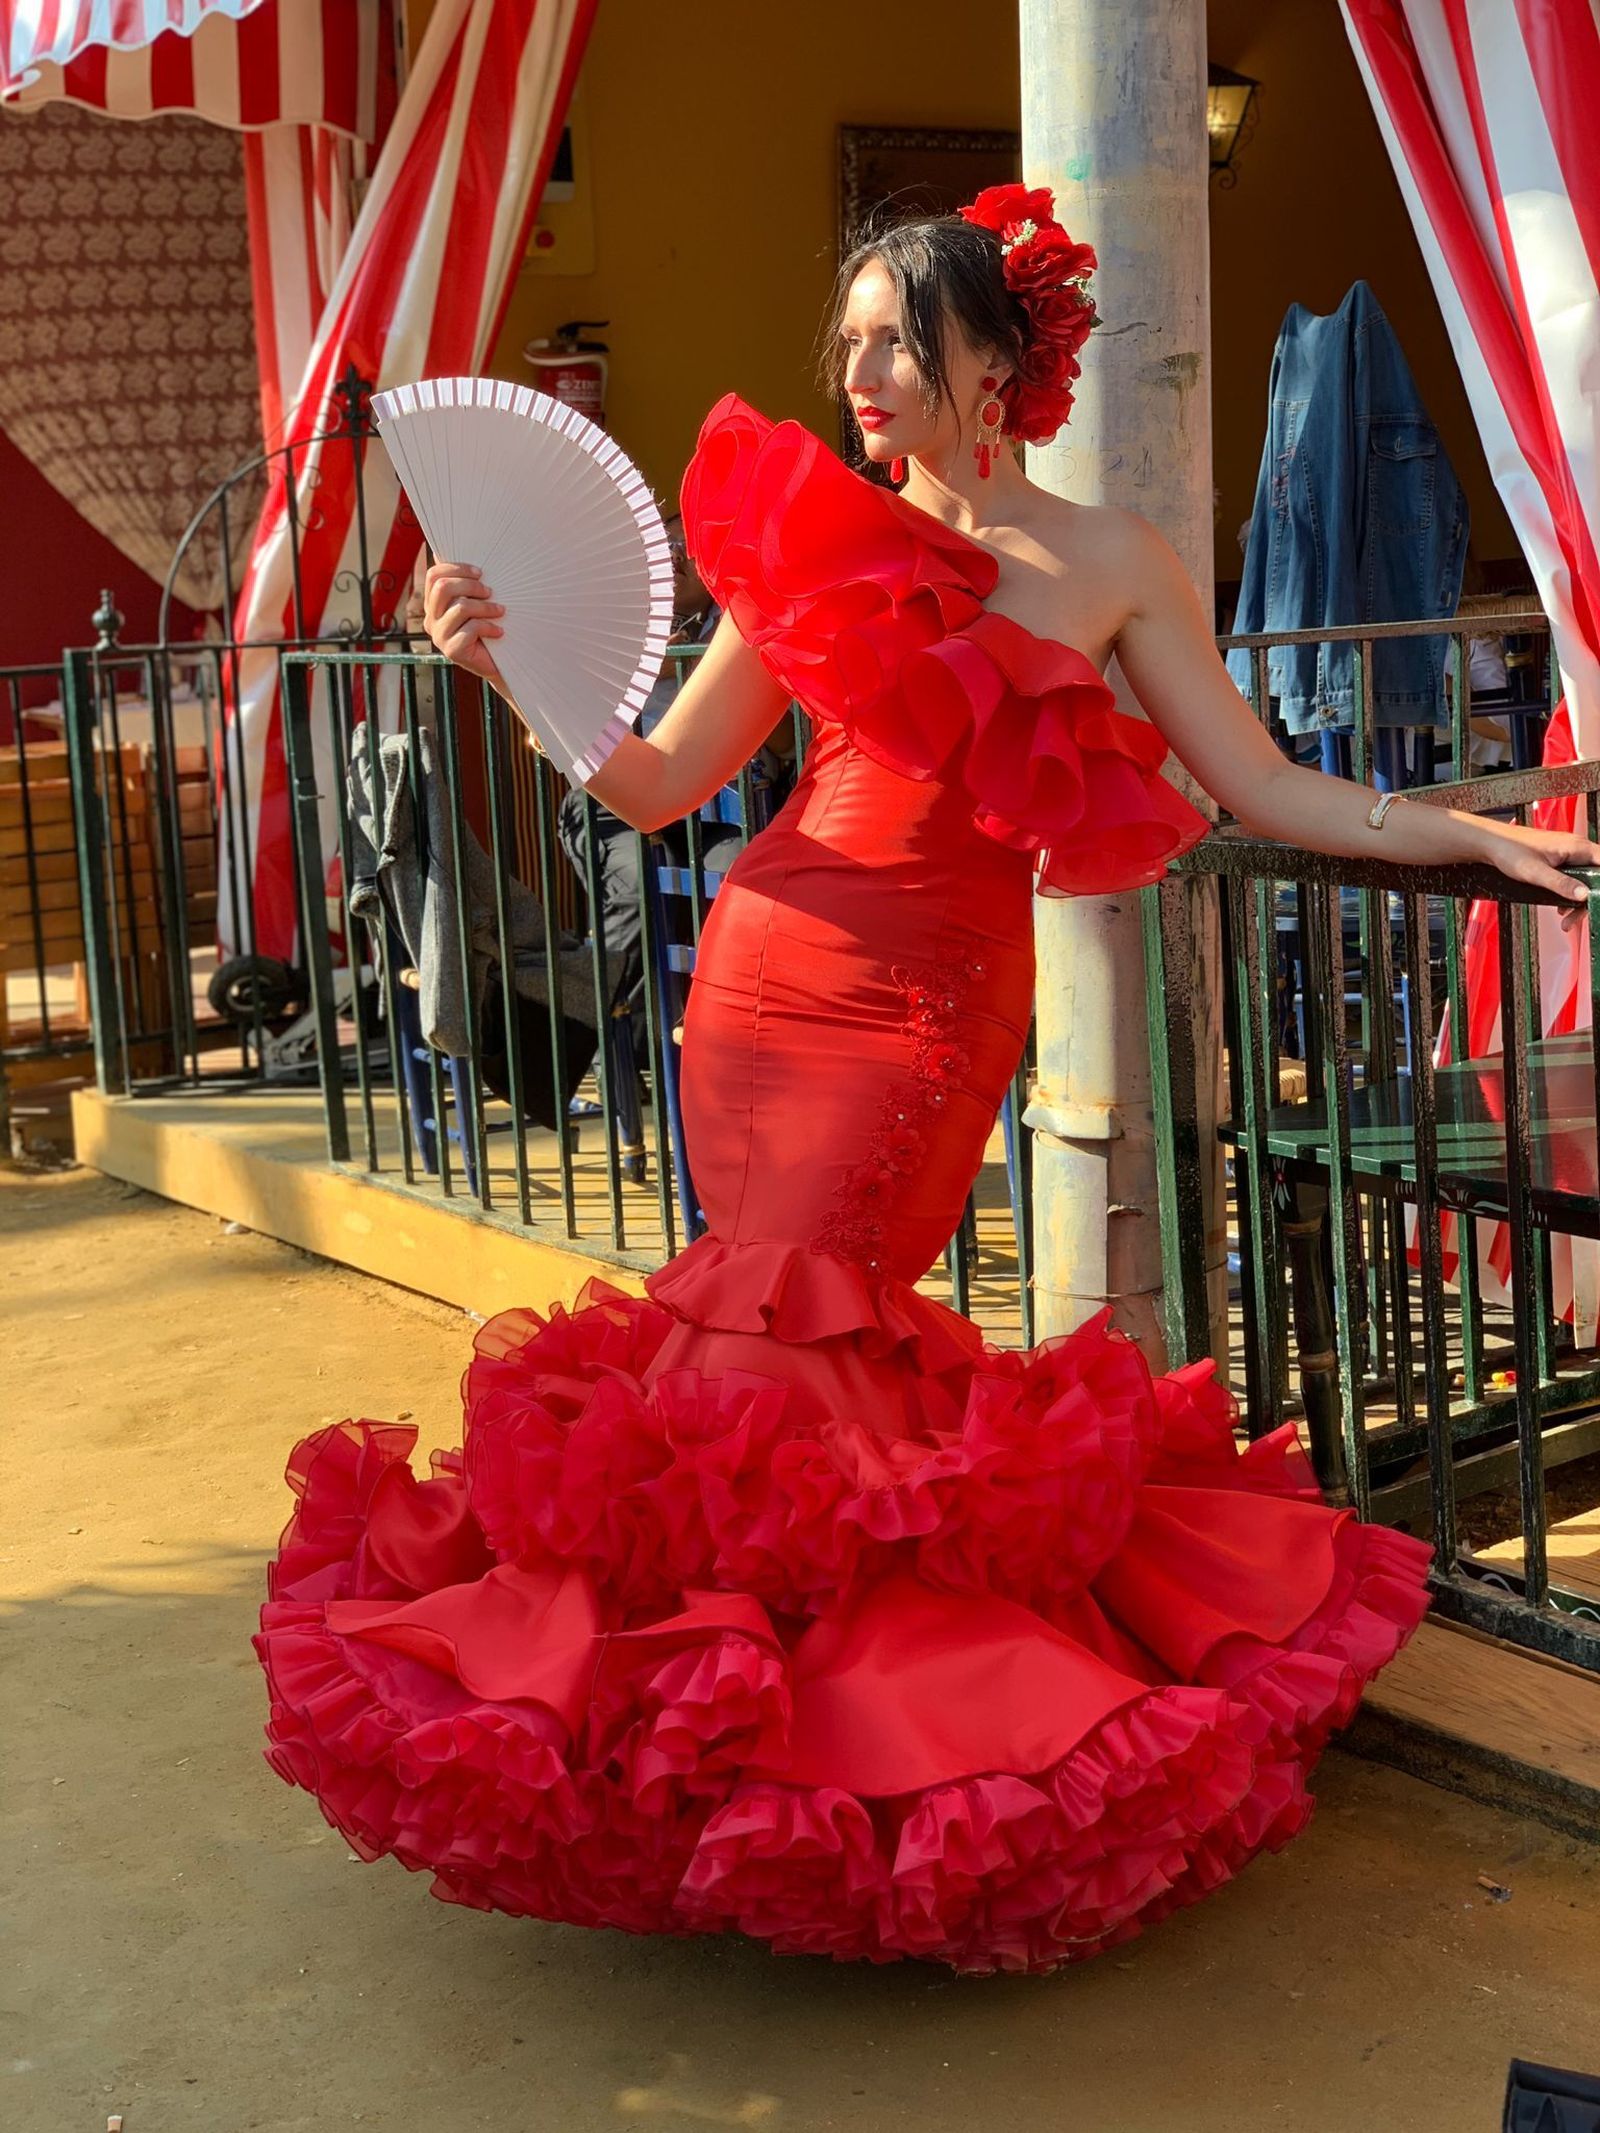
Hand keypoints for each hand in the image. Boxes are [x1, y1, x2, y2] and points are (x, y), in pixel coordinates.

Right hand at [422, 560, 506, 690]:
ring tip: (500, 611)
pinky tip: (499, 631)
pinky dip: (489, 627)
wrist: (499, 664)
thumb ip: (468, 583)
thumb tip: (464, 555)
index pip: (434, 575)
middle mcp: (432, 619)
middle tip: (490, 592)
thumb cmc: (489, 628)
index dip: (456, 568)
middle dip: (470, 585)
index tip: (480, 573)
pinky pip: (470, 629)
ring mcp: (439, 636)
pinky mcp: (451, 651)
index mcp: (434, 604)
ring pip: (460, 607)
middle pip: (443, 588)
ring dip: (485, 607)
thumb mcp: (477, 602)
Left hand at [1464, 813, 1599, 930]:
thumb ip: (1561, 884)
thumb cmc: (1509, 851)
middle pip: (1597, 876)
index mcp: (1576, 846)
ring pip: (1585, 880)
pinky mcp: (1560, 860)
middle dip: (1589, 900)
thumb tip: (1584, 895)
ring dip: (1578, 900)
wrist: (1490, 844)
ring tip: (1566, 920)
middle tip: (1575, 919)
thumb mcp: (1536, 873)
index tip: (1597, 902)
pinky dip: (1569, 894)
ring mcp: (1568, 853)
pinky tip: (1561, 907)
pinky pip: (1574, 878)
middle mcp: (1576, 848)